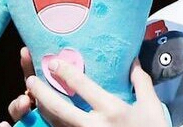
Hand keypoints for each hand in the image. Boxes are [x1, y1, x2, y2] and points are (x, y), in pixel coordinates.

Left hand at [1, 51, 168, 126]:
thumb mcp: (151, 106)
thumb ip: (141, 82)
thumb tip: (133, 61)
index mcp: (112, 110)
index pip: (83, 87)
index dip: (66, 73)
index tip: (54, 62)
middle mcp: (94, 125)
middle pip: (59, 108)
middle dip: (42, 92)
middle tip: (31, 79)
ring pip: (56, 123)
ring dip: (43, 108)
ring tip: (34, 95)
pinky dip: (52, 123)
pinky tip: (46, 115)